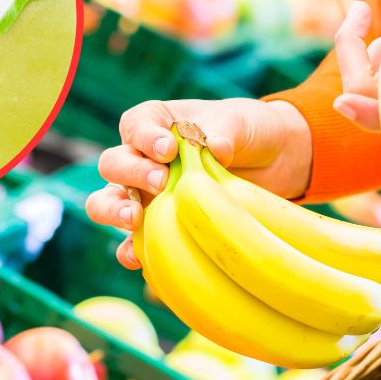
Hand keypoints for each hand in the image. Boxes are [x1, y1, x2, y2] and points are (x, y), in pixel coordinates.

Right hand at [85, 98, 311, 268]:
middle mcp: (143, 158)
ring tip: (134, 217)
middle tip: (161, 181)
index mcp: (157, 123)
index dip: (145, 138)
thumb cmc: (248, 132)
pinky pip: (133, 241)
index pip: (135, 126)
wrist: (272, 161)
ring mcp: (147, 194)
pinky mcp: (159, 226)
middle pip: (114, 164)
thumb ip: (224, 130)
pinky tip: (139, 257)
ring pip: (108, 201)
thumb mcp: (240, 122)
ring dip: (114, 209)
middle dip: (132, 173)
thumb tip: (216, 148)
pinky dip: (130, 249)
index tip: (168, 149)